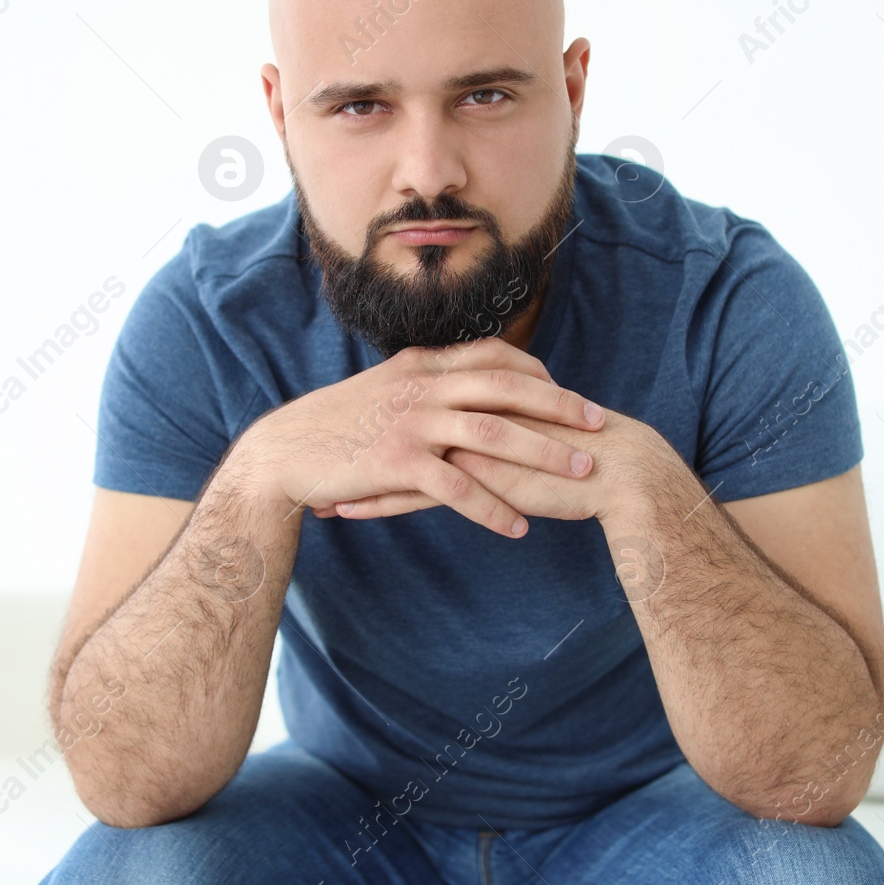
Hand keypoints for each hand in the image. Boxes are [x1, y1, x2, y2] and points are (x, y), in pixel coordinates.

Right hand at [230, 336, 605, 537]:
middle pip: (507, 388)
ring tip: (581, 475)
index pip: (493, 356)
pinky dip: (492, 508)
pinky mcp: (398, 462)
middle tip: (600, 424)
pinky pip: (458, 488)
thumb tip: (460, 385)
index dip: (535, 372)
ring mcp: (412, 423)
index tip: (566, 390)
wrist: (283, 450)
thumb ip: (423, 383)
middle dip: (560, 406)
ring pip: (494, 433)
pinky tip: (518, 528)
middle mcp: (422, 387)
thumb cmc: (333, 424)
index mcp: (422, 365)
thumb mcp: (383, 388)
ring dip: (543, 454)